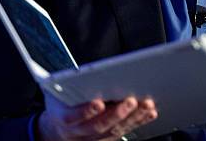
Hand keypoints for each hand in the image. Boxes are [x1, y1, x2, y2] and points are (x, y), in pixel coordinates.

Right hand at [37, 90, 157, 140]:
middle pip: (98, 125)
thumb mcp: (56, 90)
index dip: (86, 111)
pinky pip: (124, 131)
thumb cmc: (60, 103)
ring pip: (114, 130)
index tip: (98, 103)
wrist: (56, 129)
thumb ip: (67, 83)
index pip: (73, 117)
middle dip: (116, 113)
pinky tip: (149, 112)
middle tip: (131, 101)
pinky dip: (138, 122)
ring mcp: (94, 137)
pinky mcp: (107, 138)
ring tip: (146, 104)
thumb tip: (81, 71)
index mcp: (63, 116)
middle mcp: (78, 131)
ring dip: (133, 117)